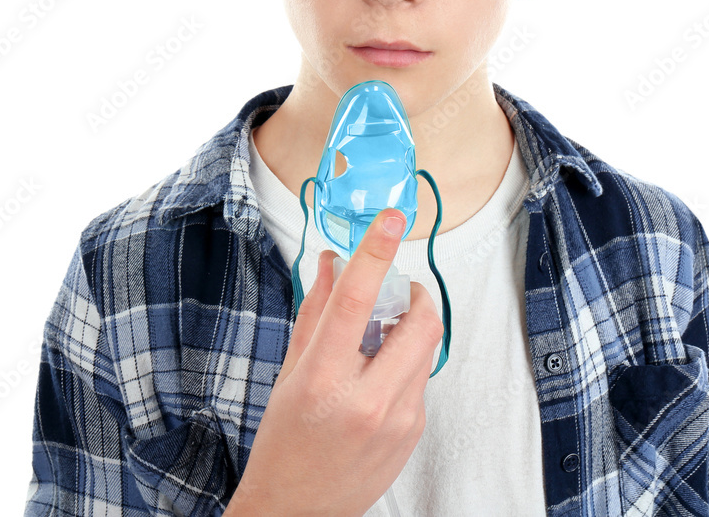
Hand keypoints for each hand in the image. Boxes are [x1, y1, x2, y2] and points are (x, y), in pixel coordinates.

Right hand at [225, 208, 442, 516]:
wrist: (297, 512)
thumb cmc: (284, 444)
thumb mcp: (290, 372)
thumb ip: (315, 311)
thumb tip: (330, 262)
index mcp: (323, 381)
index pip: (355, 302)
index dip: (375, 253)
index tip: (390, 220)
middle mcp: (366, 401)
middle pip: (417, 322)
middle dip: (415, 295)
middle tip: (396, 293)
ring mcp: (397, 421)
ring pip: (425, 347)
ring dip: (407, 331)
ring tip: (376, 344)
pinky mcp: (414, 432)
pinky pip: (421, 378)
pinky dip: (404, 364)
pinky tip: (376, 380)